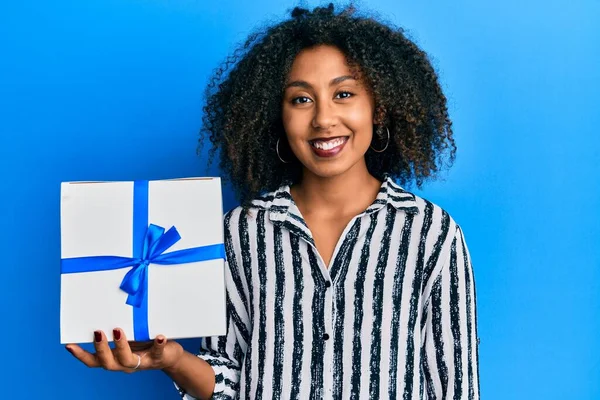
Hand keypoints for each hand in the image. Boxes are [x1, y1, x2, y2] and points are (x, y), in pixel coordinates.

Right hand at [65, 328, 183, 372]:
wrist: (169, 355)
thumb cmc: (145, 341)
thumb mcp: (130, 334)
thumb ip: (117, 324)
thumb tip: (106, 299)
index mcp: (114, 357)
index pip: (93, 360)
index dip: (81, 354)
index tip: (69, 344)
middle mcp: (125, 362)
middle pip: (107, 363)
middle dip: (101, 349)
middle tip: (98, 332)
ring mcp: (142, 361)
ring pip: (128, 360)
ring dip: (121, 346)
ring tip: (119, 331)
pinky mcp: (159, 357)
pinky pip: (158, 352)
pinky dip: (158, 344)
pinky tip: (159, 336)